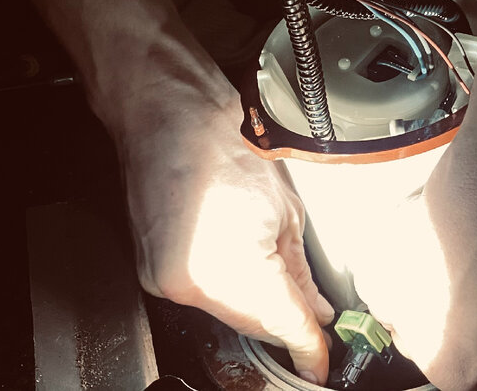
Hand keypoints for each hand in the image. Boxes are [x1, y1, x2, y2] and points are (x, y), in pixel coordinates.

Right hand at [114, 76, 334, 384]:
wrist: (166, 114)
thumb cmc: (224, 141)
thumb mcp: (285, 210)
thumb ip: (299, 271)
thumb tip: (315, 310)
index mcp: (230, 267)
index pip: (281, 325)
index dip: (309, 349)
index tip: (323, 363)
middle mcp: (191, 284)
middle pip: (254, 325)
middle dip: (287, 328)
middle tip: (315, 328)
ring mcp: (165, 281)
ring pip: (228, 315)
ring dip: (259, 309)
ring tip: (284, 289)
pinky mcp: (153, 273)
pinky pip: (204, 297)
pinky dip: (230, 292)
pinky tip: (248, 274)